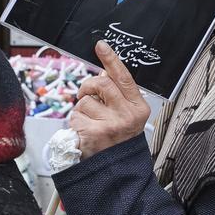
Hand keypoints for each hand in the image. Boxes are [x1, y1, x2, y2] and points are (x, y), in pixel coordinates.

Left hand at [69, 41, 148, 159]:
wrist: (118, 169)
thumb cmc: (120, 139)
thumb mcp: (127, 115)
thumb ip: (118, 94)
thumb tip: (104, 71)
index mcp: (138, 107)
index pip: (124, 78)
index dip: (111, 60)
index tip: (101, 45)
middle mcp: (127, 115)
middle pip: (101, 84)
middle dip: (88, 86)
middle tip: (87, 94)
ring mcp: (111, 125)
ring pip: (85, 101)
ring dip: (82, 109)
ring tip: (90, 122)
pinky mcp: (93, 134)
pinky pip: (76, 116)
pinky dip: (76, 122)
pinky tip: (84, 132)